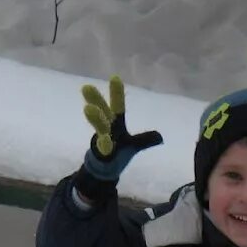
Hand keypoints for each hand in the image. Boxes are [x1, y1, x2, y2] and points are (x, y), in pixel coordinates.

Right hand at [77, 77, 162, 196]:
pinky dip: (103, 145)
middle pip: (102, 111)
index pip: (117, 106)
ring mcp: (101, 138)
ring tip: (88, 109)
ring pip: (99, 126)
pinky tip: (104, 141)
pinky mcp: (99, 152)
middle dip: (95, 99)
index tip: (115, 77)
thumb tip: (160, 138)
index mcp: (115, 123)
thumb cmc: (118, 151)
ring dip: (95, 117)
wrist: (104, 169)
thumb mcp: (135, 146)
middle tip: (86, 87)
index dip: (116, 93)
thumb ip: (146, 140)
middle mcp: (106, 128)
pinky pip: (102, 148)